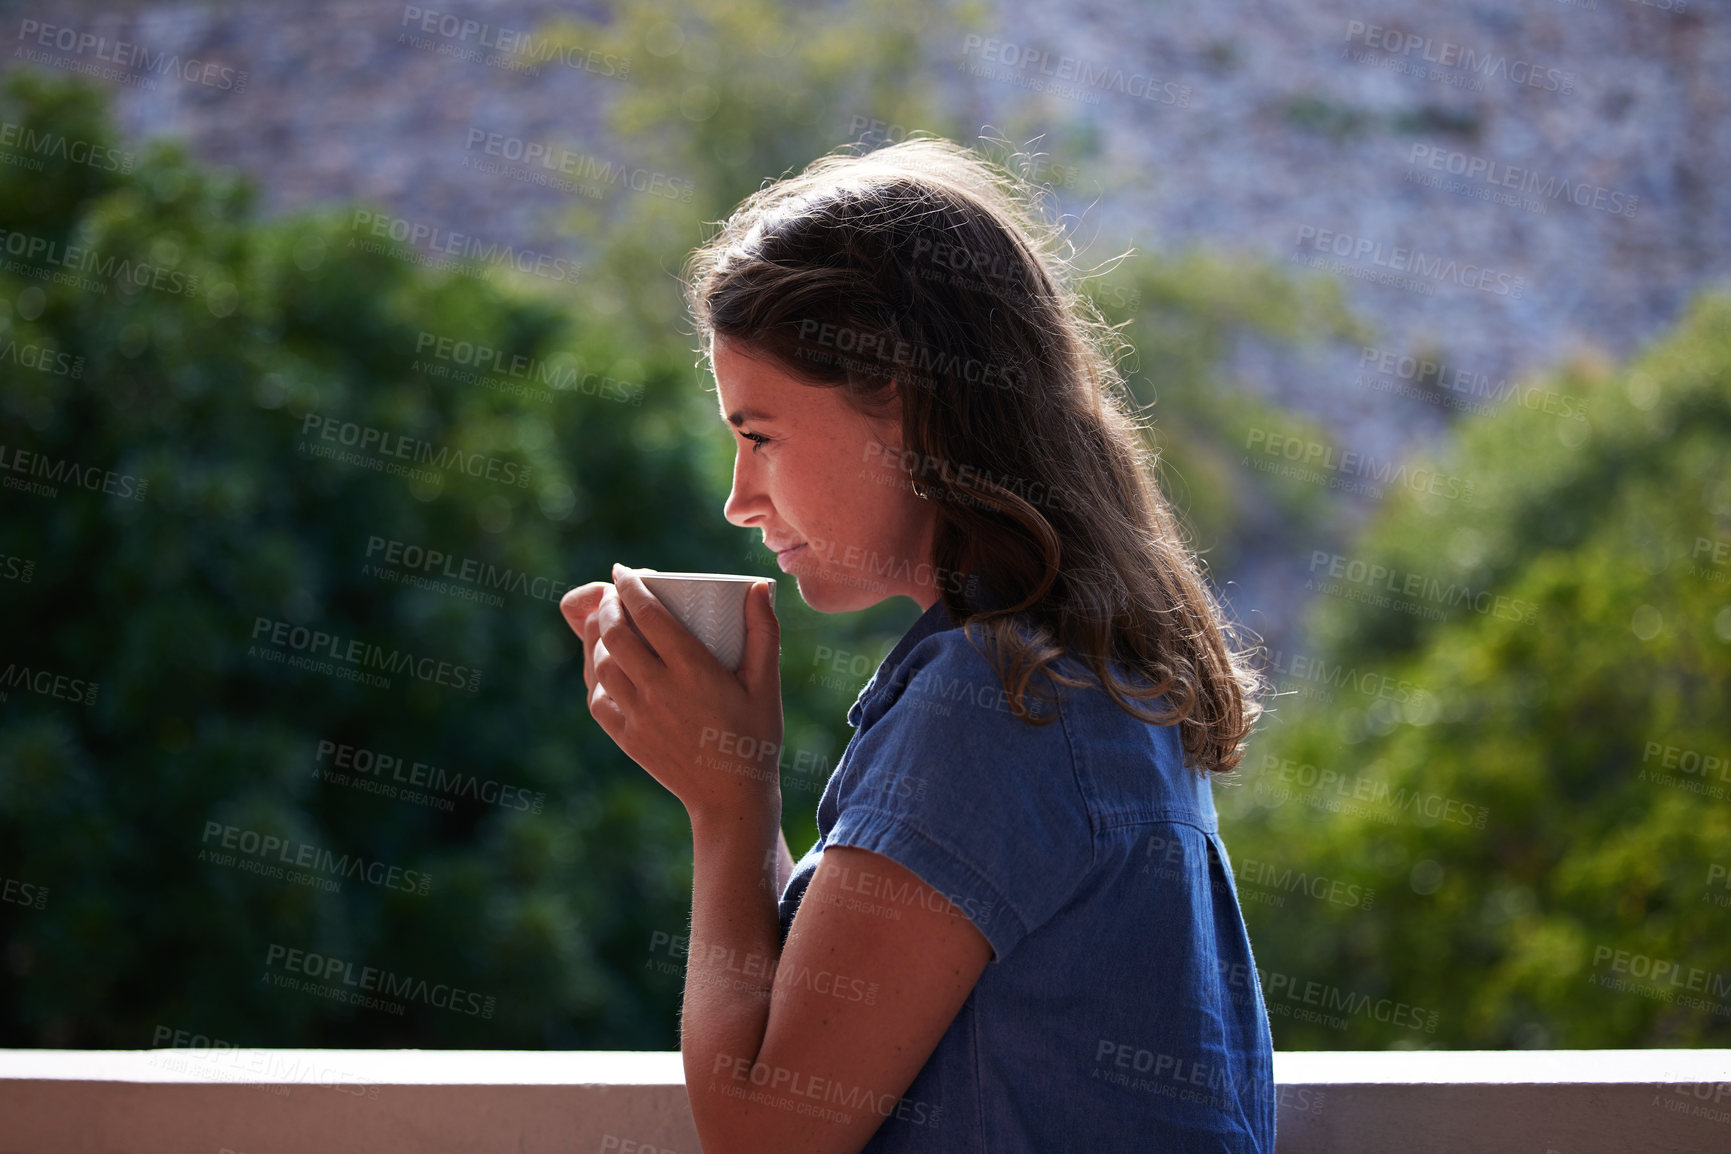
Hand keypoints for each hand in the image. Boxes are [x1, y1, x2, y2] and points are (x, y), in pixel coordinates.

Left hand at [559, 565, 783, 822]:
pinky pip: (597, 698)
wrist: (731, 798)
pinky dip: (596, 675)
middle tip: (614, 594)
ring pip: (600, 664)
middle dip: (607, 605)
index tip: (623, 571)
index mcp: (694, 670)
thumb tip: (758, 587)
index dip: (630, 586)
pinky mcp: (627, 737)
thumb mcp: (766, 683)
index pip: (649, 614)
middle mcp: (659, 689)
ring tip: (607, 624)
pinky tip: (607, 665)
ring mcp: (638, 715)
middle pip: (614, 634)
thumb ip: (764, 632)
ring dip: (598, 637)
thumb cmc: (754, 736)